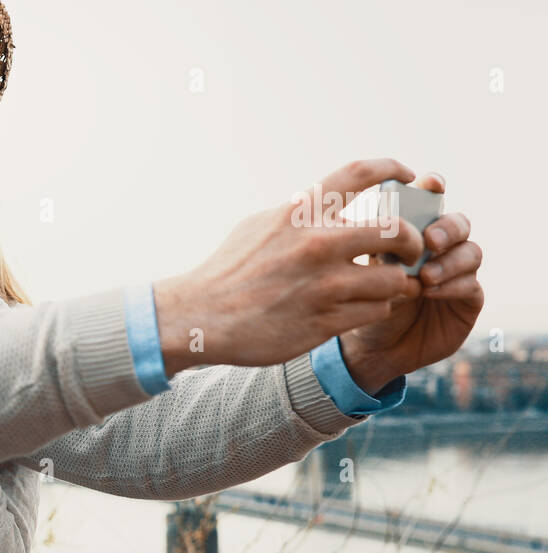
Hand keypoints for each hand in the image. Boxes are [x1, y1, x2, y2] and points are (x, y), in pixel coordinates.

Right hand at [153, 159, 427, 376]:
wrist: (202, 318)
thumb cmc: (228, 272)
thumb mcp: (258, 227)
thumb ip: (299, 215)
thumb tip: (331, 204)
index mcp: (298, 213)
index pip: (359, 173)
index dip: (392, 167)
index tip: (407, 175)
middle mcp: (315, 245)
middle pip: (397, 231)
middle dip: (413, 241)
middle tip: (409, 250)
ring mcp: (323, 285)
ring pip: (393, 279)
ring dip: (394, 282)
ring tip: (381, 285)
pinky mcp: (325, 321)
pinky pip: (376, 310)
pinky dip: (375, 308)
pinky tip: (359, 305)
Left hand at [338, 173, 482, 393]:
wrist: (368, 348)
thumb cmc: (359, 303)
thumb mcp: (360, 269)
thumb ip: (373, 244)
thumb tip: (377, 221)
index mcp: (412, 232)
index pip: (429, 201)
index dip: (433, 188)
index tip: (428, 183)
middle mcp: (439, 248)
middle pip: (457, 223)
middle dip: (446, 227)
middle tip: (429, 240)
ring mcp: (457, 272)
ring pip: (470, 251)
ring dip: (449, 260)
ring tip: (424, 276)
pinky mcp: (468, 299)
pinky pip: (471, 284)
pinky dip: (453, 284)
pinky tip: (430, 291)